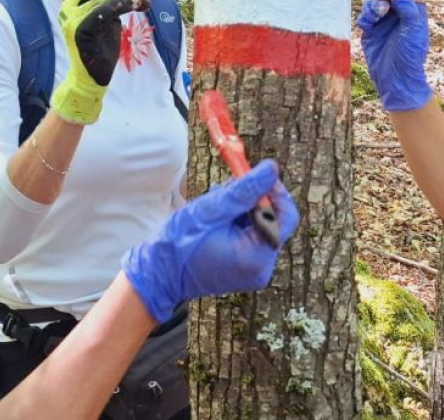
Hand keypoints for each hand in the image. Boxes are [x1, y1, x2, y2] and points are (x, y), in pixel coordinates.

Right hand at [50, 0, 147, 124]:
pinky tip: (134, 5)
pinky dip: (119, 5)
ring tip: (142, 0)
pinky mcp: (79, 31)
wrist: (93, 76)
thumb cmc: (102, 49)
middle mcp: (68, 8)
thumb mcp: (109, 21)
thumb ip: (114, 4)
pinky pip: (100, 11)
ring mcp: (71, 19)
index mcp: (73, 4)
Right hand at [122, 160, 299, 321]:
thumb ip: (246, 189)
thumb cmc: (180, 242)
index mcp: (258, 257)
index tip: (255, 175)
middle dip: (251, 201)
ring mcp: (253, 271)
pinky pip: (249, 239)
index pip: (286, 216)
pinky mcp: (243, 269)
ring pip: (259, 227)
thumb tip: (272, 168)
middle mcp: (261, 268)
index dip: (274, 191)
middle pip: (273, 221)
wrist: (158, 274)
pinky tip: (215, 221)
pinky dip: (236, 224)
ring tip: (214, 207)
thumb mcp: (214, 209)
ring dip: (241, 210)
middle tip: (226, 189)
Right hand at [356, 0, 432, 110]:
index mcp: (414, 11)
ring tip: (375, 17)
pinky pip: (364, 16)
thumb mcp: (413, 32)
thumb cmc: (409, 56)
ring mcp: (384, 21)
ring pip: (374, 3)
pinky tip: (367, 27)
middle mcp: (399, 13)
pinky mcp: (371, 30)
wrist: (395, 79)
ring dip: (372, 6)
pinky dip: (364, 17)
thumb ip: (408, 10)